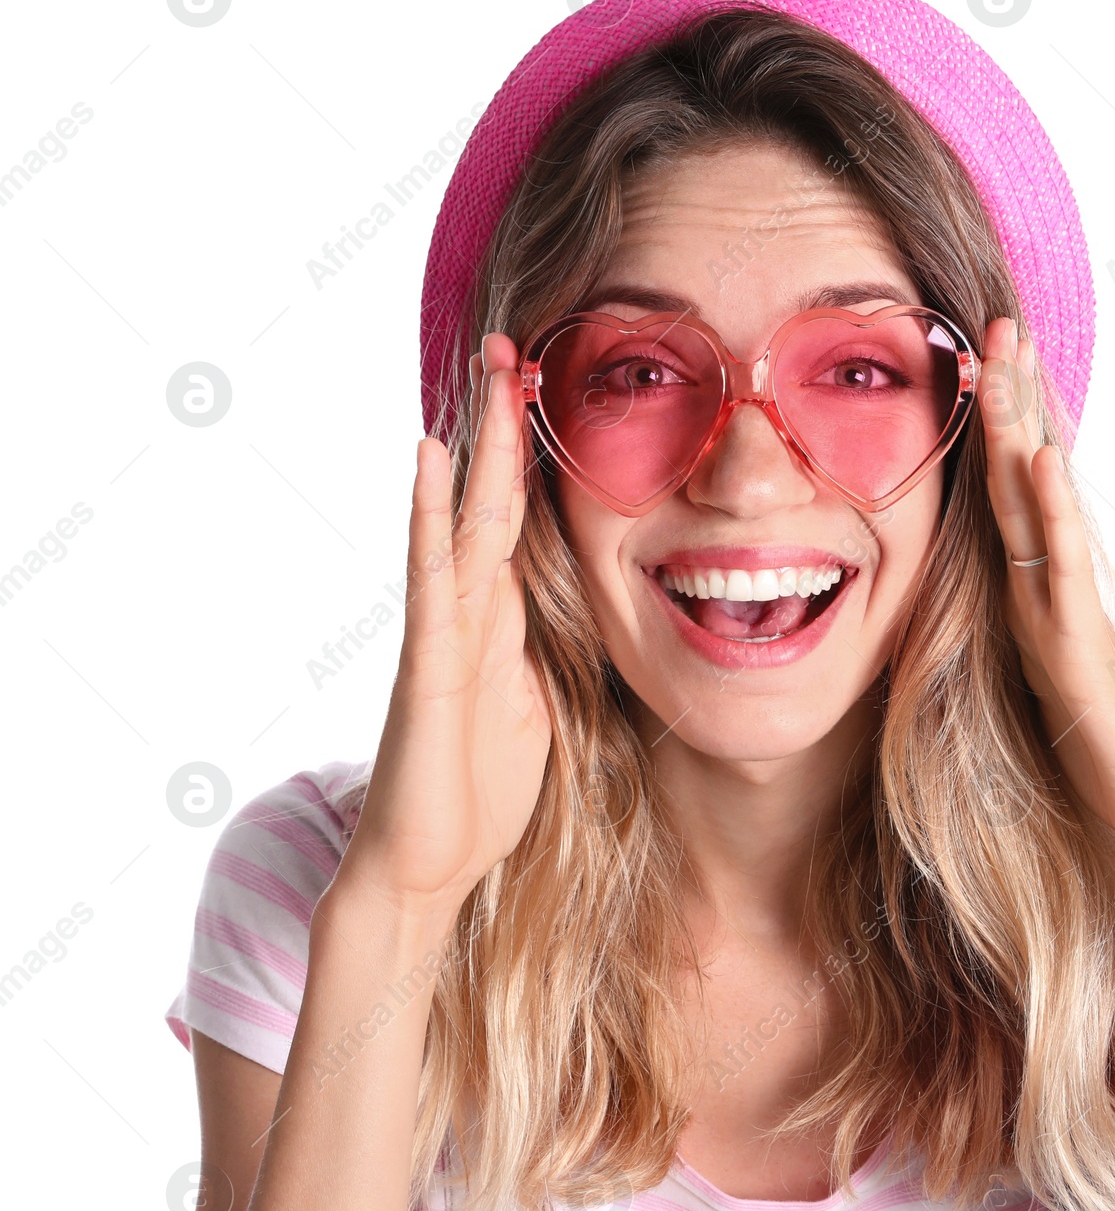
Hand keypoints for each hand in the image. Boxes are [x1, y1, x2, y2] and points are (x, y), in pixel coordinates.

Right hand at [338, 332, 552, 914]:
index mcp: (501, 620)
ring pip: (461, 521)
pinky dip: (429, 518)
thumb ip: (551, 650)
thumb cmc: (481, 790)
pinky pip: (433, 580)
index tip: (549, 388)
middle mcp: (470, 611)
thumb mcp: (541, 706)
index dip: (533, 456)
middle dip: (504, 426)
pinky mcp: (429, 666)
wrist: (428, 866)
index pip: (518, 520)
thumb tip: (591, 610)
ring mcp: (444, 632)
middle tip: (513, 345)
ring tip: (483, 372)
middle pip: (489, 500)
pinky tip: (430, 463)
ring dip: (475, 446)